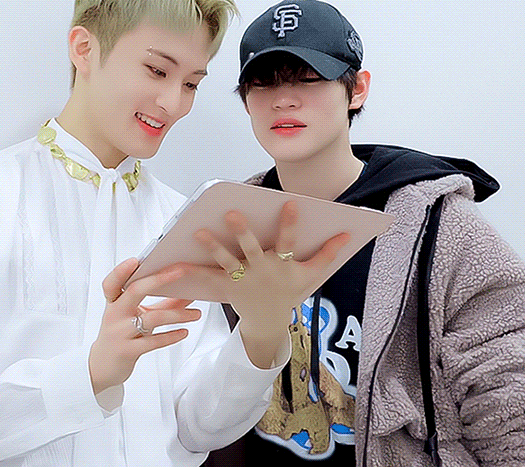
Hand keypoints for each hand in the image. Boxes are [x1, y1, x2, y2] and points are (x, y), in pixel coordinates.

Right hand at [88, 258, 201, 394]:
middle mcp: (115, 314)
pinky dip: (171, 336)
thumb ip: (161, 304)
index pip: (113, 282)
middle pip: (135, 291)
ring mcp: (120, 333)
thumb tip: (188, 293)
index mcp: (114, 302)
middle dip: (158, 280)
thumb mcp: (136, 316)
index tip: (136, 260)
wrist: (101, 367)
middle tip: (180, 272)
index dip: (121, 271)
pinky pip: (153, 341)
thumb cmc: (121, 335)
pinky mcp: (127, 351)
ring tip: (196, 314)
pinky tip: (184, 331)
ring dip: (177, 314)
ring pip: (151, 318)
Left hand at [192, 201, 349, 366]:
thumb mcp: (310, 275)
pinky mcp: (227, 287)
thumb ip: (327, 253)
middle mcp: (261, 271)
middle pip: (251, 249)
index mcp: (282, 265)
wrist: (268, 322)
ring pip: (226, 261)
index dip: (290, 224)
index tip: (290, 203)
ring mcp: (243, 279)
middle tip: (232, 214)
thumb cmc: (290, 292)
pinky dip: (193, 271)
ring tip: (198, 232)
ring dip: (213, 247)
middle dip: (242, 232)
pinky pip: (208, 278)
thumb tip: (347, 235)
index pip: (288, 241)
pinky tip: (176, 262)